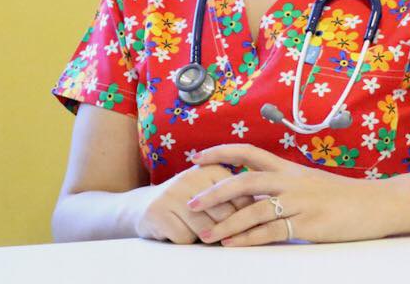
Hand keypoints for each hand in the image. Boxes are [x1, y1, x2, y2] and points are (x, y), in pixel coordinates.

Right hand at [134, 163, 258, 243]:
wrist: (146, 205)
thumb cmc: (189, 200)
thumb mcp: (212, 189)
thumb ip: (236, 195)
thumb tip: (264, 212)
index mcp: (212, 169)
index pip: (242, 199)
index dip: (244, 217)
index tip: (240, 222)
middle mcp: (192, 177)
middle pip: (225, 216)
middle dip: (224, 229)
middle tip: (217, 228)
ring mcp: (173, 194)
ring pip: (206, 229)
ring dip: (204, 236)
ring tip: (195, 226)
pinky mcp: (157, 212)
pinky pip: (185, 238)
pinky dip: (185, 240)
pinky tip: (177, 229)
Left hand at [186, 144, 394, 245]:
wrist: (379, 204)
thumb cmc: (347, 197)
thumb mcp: (312, 185)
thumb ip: (286, 187)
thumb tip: (258, 195)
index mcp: (290, 169)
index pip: (249, 153)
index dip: (221, 152)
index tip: (197, 158)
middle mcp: (291, 181)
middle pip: (244, 180)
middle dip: (213, 192)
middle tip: (190, 203)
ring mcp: (300, 202)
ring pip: (253, 209)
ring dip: (226, 224)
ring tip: (205, 235)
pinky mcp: (308, 223)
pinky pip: (271, 231)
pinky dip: (248, 239)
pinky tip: (233, 245)